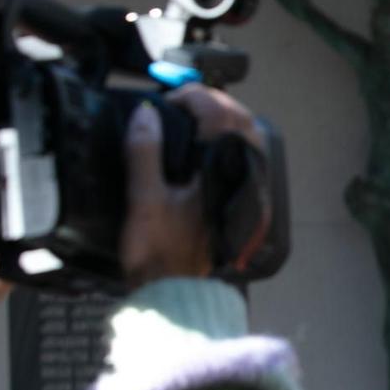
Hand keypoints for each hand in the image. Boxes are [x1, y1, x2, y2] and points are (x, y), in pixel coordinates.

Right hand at [119, 89, 258, 285]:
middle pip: (241, 122)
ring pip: (246, 141)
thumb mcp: (144, 199)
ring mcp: (242, 191)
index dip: (194, 97)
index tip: (168, 99)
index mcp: (220, 171)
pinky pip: (241, 161)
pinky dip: (226, 144)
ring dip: (223, 120)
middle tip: (183, 99)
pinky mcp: (236, 204)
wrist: (173, 292)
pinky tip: (204, 147)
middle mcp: (239, 178)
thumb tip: (147, 114)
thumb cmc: (158, 251)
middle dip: (214, 102)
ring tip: (192, 115)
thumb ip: (145, 153)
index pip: (220, 116)